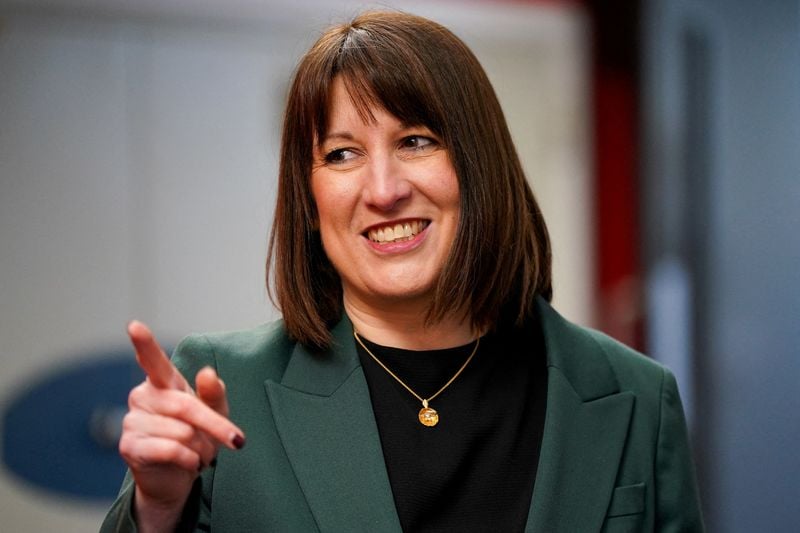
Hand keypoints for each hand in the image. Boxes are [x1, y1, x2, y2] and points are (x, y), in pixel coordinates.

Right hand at [118, 320, 244, 530]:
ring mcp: (133, 421)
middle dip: (217, 426)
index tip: (134, 326)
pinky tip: (188, 463)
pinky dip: (189, 460)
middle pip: (187, 407)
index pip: (154, 361)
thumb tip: (207, 373)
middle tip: (235, 441)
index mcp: (164, 382)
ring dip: (201, 448)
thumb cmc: (197, 436)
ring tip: (198, 453)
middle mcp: (143, 396)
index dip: (144, 344)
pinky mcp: (130, 446)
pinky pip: (172, 450)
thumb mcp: (215, 412)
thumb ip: (214, 393)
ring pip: (182, 432)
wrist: (178, 476)